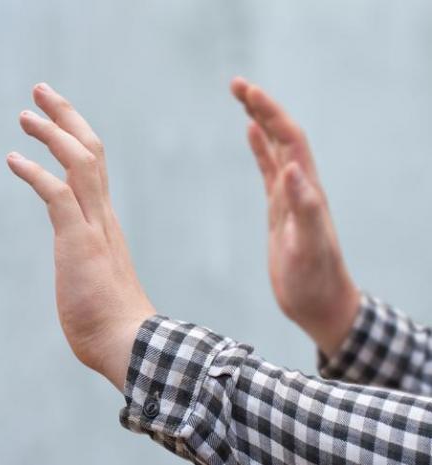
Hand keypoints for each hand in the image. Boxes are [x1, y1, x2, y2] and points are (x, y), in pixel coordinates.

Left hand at [6, 83, 154, 389]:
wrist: (128, 344)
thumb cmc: (110, 323)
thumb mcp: (93, 280)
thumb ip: (86, 264)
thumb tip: (80, 271)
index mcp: (104, 222)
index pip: (93, 166)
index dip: (74, 136)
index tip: (55, 118)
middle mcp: (102, 216)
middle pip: (90, 149)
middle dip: (65, 116)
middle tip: (41, 92)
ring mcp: (93, 226)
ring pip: (79, 161)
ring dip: (52, 133)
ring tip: (25, 114)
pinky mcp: (78, 241)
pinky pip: (57, 194)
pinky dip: (35, 172)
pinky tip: (13, 159)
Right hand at [231, 77, 359, 356]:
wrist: (320, 304)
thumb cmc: (315, 280)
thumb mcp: (308, 246)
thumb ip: (304, 207)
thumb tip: (291, 167)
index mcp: (307, 190)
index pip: (289, 139)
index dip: (270, 113)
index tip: (246, 92)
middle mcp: (301, 187)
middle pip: (282, 135)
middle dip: (261, 106)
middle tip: (235, 84)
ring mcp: (290, 197)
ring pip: (275, 147)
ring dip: (260, 120)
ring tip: (241, 97)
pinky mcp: (280, 210)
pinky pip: (268, 169)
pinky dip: (259, 148)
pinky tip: (249, 134)